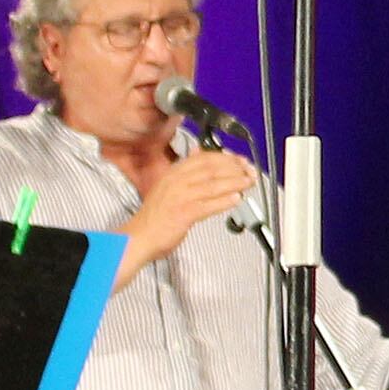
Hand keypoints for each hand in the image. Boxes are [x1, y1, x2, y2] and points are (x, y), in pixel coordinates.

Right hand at [123, 152, 257, 268]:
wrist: (138, 237)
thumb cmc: (155, 216)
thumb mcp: (167, 185)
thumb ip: (184, 171)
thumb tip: (198, 152)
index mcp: (173, 173)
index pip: (203, 158)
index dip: (225, 157)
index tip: (240, 159)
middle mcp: (176, 181)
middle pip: (211, 168)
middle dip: (234, 168)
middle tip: (250, 171)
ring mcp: (179, 196)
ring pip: (213, 185)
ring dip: (234, 183)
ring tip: (248, 183)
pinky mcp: (183, 213)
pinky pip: (208, 205)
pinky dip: (224, 201)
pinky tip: (236, 199)